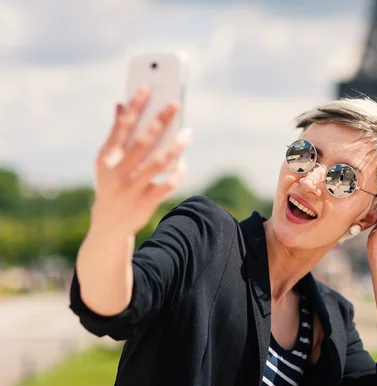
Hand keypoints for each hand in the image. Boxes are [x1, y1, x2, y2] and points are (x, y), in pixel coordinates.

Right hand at [91, 88, 191, 234]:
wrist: (108, 225)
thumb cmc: (112, 184)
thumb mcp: (108, 161)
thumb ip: (116, 134)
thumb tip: (120, 104)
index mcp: (106, 157)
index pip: (121, 127)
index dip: (134, 106)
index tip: (147, 88)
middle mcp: (117, 172)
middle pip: (142, 141)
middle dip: (159, 120)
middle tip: (175, 104)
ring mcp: (131, 188)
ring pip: (158, 163)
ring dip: (175, 146)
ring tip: (188, 133)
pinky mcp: (145, 203)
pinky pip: (167, 185)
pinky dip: (178, 173)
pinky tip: (184, 163)